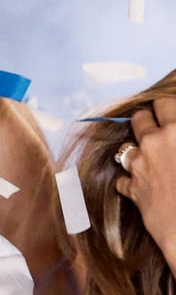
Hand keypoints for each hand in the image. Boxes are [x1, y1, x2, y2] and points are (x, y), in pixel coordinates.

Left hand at [115, 97, 175, 264]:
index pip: (164, 103)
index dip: (166, 107)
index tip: (169, 110)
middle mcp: (153, 143)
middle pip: (139, 119)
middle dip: (146, 121)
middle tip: (157, 128)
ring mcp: (139, 166)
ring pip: (126, 147)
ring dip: (137, 150)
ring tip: (149, 156)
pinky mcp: (133, 190)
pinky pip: (124, 180)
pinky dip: (131, 180)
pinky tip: (142, 184)